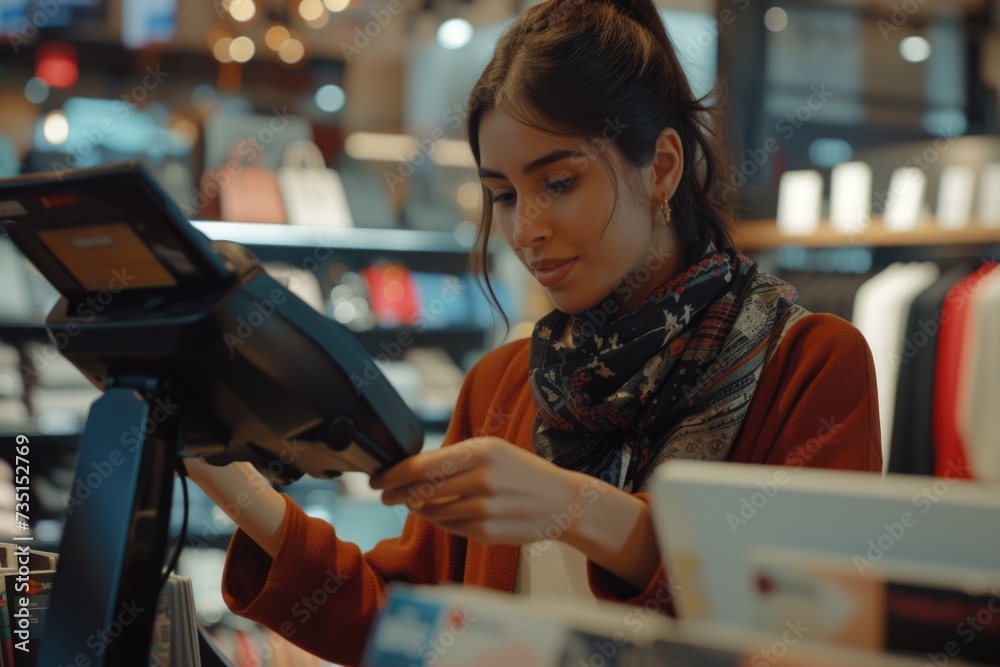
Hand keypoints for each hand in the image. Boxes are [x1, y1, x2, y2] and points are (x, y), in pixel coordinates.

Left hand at [371, 437, 593, 545]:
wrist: (563, 502)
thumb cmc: (523, 472)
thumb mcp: (493, 450)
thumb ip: (454, 458)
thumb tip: (410, 471)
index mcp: (481, 452)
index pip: (422, 465)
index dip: (393, 474)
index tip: (377, 479)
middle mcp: (482, 480)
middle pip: (421, 490)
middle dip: (397, 493)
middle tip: (385, 494)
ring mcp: (484, 509)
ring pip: (431, 511)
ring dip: (418, 507)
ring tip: (416, 500)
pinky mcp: (486, 532)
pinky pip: (448, 526)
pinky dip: (438, 520)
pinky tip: (441, 512)